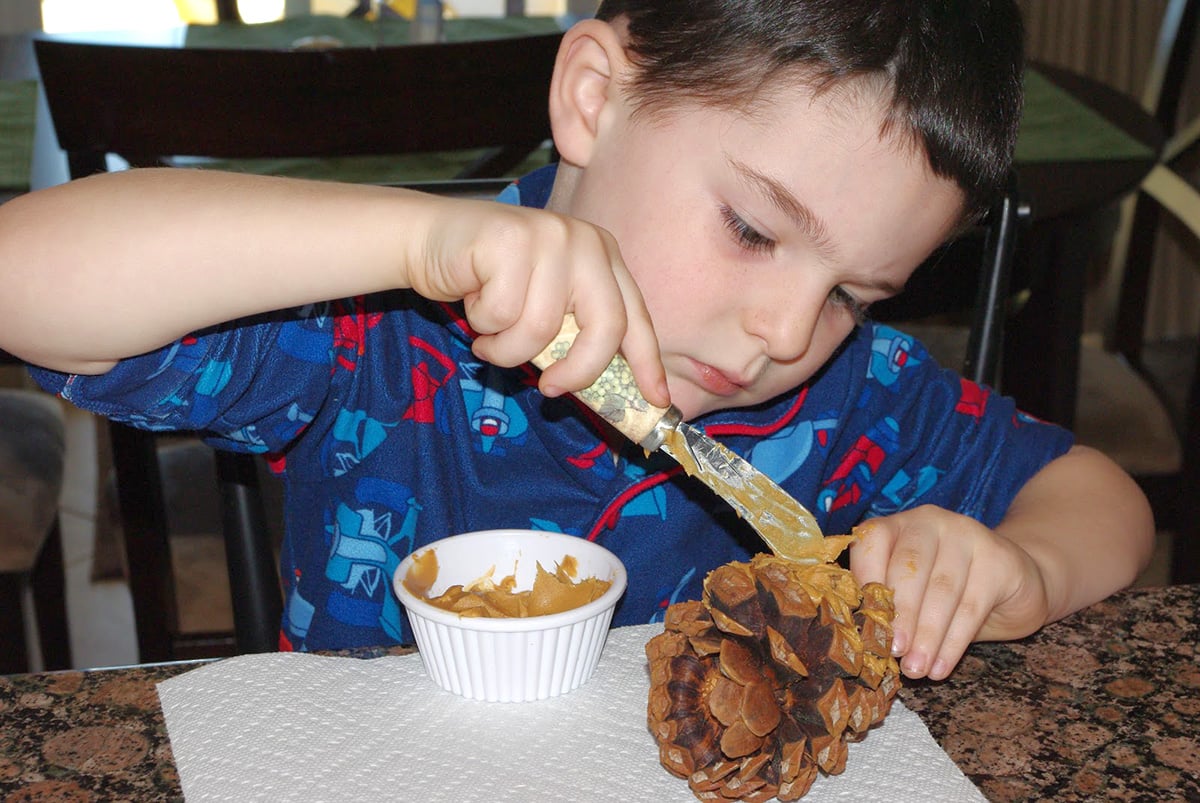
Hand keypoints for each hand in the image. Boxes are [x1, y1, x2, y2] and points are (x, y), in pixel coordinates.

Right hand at [408, 196, 667, 405]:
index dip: (647, 363)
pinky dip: (483, 325)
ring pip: (543, 329)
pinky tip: (473, 302)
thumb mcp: (543, 306)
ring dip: (507, 348)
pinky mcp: (510, 240)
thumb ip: (574, 334)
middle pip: (605, 327)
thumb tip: (605, 391)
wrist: (428, 238)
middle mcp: (584, 242)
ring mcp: (550, 236)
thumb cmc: (488, 283)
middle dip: (579, 371)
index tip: (656, 400)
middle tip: (550, 389)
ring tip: (489, 333)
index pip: (635, 317)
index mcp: (602, 256)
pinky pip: (503, 315)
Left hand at [848, 505, 1048, 679]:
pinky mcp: (999, 559)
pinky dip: (953, 642)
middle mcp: (930, 522)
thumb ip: (887, 603)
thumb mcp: (912, 590)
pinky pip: (972, 606)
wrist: (1014, 579)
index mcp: (898, 525)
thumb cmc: (947, 590)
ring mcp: (968, 535)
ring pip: (942, 590)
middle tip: (893, 652)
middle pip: (909, 567)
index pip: (872, 542)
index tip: (862, 622)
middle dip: (899, 615)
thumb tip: (864, 640)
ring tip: (916, 668)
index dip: (864, 581)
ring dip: (926, 635)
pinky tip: (940, 666)